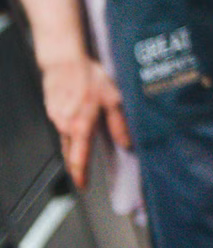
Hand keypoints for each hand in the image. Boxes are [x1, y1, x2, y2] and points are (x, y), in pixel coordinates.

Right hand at [39, 57, 129, 186]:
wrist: (63, 61)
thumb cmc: (89, 76)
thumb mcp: (113, 98)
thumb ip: (119, 123)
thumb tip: (127, 143)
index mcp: (81, 127)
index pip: (79, 159)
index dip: (80, 175)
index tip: (83, 186)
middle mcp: (65, 126)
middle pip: (69, 152)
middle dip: (76, 164)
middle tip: (83, 172)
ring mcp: (56, 118)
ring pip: (64, 139)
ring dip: (73, 145)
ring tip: (83, 146)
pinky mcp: (51, 110)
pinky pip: (60, 125)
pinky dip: (69, 129)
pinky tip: (77, 119)